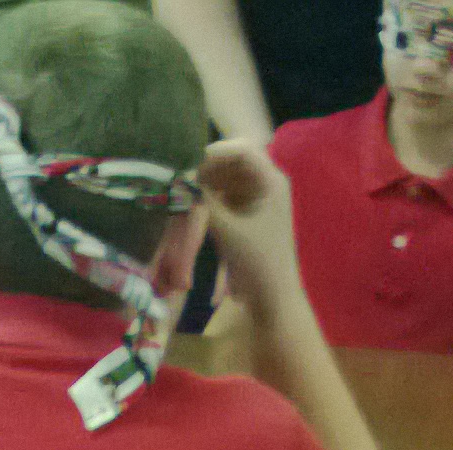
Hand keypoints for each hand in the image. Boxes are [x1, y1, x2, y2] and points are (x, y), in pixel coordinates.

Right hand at [192, 137, 300, 307]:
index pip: (243, 149)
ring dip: (204, 183)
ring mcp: (255, 198)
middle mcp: (265, 183)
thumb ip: (205, 202)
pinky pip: (223, 194)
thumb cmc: (259, 262)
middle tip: (182, 182)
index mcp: (271, 181)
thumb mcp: (229, 230)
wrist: (272, 297)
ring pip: (225, 177)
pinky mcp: (245, 212)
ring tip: (184, 195)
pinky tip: (193, 206)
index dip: (216, 152)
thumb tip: (179, 180)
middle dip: (206, 169)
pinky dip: (208, 198)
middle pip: (232, 161)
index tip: (189, 165)